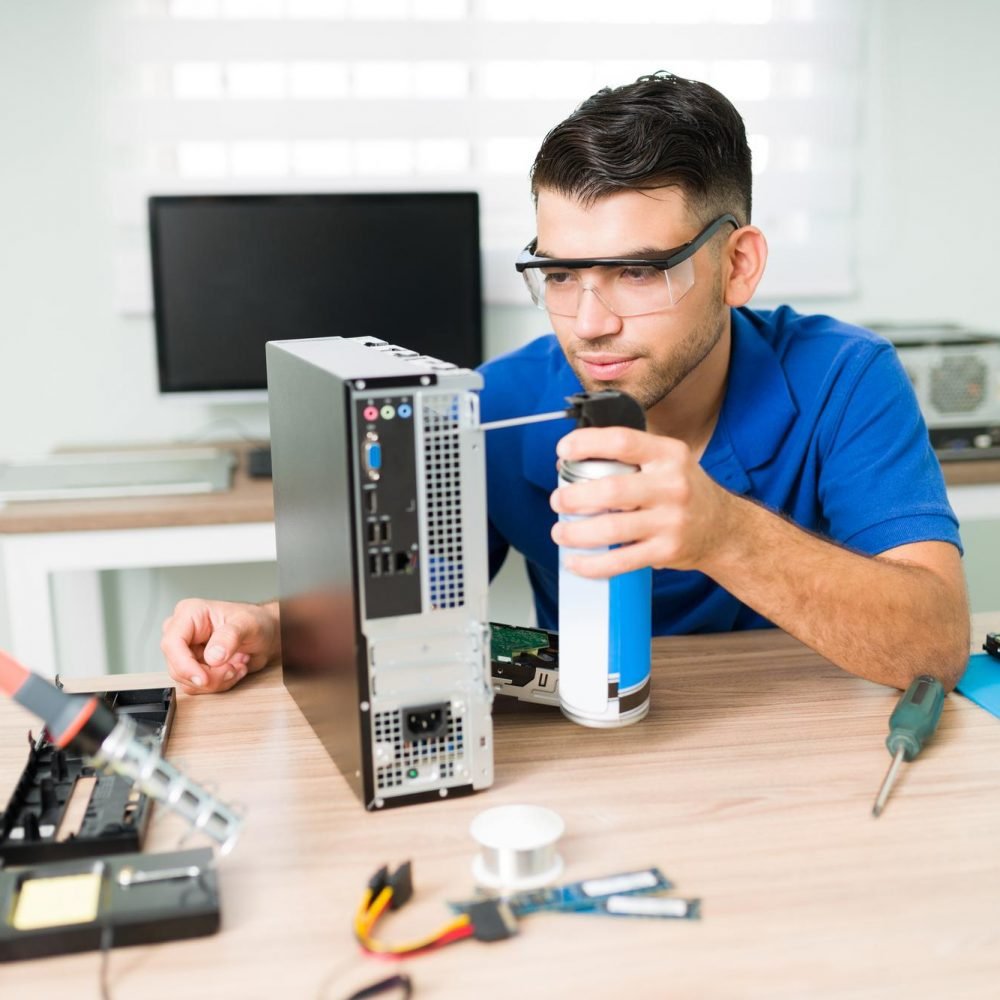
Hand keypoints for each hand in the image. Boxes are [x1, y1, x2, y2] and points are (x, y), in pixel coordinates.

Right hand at [160, 599, 279, 694]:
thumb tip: (213, 656)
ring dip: (216, 680)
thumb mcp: (247, 624)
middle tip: (233, 668)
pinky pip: (198, 686)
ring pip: (188, 680)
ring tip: (237, 666)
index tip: (203, 678)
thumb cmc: (256, 622)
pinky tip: (233, 670)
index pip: (172, 643)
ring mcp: (187, 651)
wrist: (266, 634)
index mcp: (190, 613)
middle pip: (178, 667)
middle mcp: (184, 632)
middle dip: (208, 675)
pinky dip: (218, 684)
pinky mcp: (194, 666)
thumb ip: (230, 637)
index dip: (184, 665)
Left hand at [549, 426, 735, 577]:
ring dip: (576, 532)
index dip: (586, 444)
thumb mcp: (667, 461)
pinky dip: (592, 564)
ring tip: (560, 532)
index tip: (563, 451)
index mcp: (668, 455)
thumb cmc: (685, 491)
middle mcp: (672, 485)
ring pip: (612, 528)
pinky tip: (576, 561)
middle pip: (611, 490)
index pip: (622, 441)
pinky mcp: (667, 551)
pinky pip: (621, 561)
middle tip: (558, 501)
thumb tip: (573, 462)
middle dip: (574, 497)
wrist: (724, 529)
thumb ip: (629, 456)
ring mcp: (671, 520)